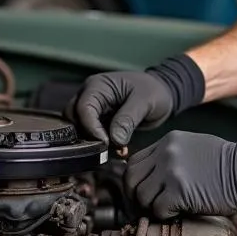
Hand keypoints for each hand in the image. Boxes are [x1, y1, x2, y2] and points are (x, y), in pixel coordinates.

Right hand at [67, 54, 205, 146]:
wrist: (163, 94)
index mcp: (98, 86)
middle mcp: (90, 96)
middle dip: (87, 135)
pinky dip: (100, 144)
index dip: (91, 127)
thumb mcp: (144, 102)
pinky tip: (117, 149)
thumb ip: (128, 119)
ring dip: (93, 141)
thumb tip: (114, 140)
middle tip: (106, 148)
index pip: (84, 108)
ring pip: (79, 129)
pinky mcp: (99, 121)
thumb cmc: (154, 91)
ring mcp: (93, 109)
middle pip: (73, 118)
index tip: (105, 143)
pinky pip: (91, 134)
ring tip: (115, 149)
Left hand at [124, 131, 236, 218]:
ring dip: (151, 208)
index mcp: (168, 141)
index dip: (135, 180)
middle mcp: (166, 153)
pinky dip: (165, 216)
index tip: (142, 192)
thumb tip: (154, 176)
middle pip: (131, 179)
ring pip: (142, 196)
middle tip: (145, 208)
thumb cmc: (228, 163)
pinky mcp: (179, 191)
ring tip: (166, 210)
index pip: (135, 162)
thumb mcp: (195, 147)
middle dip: (135, 197)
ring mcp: (171, 171)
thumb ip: (171, 156)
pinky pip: (157, 210)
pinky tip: (178, 213)